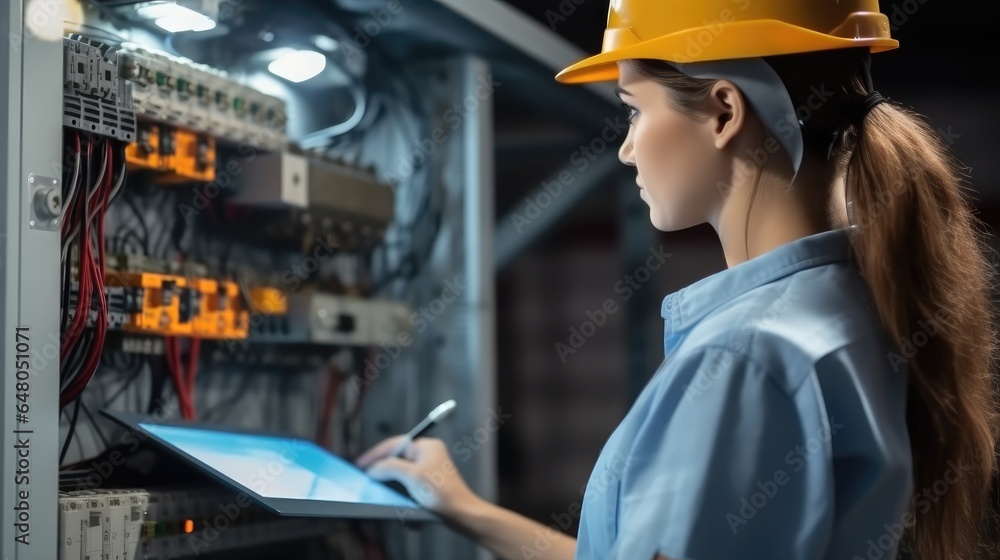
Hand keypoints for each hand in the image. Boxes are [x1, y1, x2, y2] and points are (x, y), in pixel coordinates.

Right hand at [357, 436, 478, 517]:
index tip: (360, 464)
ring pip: (402, 475)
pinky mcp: (429, 484)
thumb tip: (372, 468)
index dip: (375, 454)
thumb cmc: (441, 491)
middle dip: (384, 471)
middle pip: (397, 459)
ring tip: (384, 492)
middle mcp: (428, 454)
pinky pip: (409, 486)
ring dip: (394, 485)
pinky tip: (403, 503)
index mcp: (426, 446)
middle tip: (368, 478)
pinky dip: (403, 494)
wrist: (461, 513)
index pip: (394, 444)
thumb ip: (388, 467)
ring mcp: (429, 469)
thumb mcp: (411, 476)